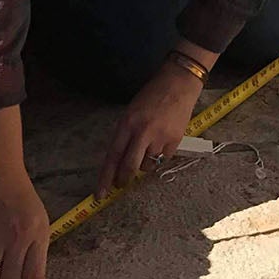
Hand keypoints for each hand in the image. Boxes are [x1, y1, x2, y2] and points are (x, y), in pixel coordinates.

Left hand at [96, 60, 202, 195]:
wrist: (179, 83)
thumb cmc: (151, 96)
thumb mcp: (130, 113)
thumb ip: (124, 135)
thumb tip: (119, 161)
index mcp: (127, 124)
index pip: (112, 157)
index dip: (105, 178)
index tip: (100, 195)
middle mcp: (143, 132)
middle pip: (129, 167)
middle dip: (123, 180)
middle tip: (121, 184)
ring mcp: (160, 137)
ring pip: (148, 165)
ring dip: (145, 163)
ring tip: (149, 147)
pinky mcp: (175, 140)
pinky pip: (163, 158)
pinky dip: (160, 155)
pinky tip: (162, 142)